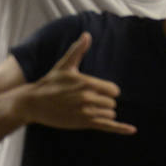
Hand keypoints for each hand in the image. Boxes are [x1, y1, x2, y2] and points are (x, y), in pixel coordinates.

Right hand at [21, 33, 135, 134]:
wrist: (33, 103)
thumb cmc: (50, 82)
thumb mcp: (64, 66)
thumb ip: (78, 51)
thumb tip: (87, 35)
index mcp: (87, 83)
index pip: (114, 90)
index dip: (108, 91)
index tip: (97, 91)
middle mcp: (88, 97)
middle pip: (112, 102)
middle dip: (103, 101)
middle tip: (86, 100)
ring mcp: (86, 111)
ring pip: (110, 114)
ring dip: (102, 112)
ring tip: (85, 108)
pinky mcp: (83, 123)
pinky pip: (107, 126)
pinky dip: (121, 128)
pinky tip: (132, 130)